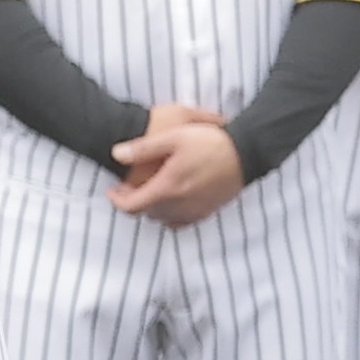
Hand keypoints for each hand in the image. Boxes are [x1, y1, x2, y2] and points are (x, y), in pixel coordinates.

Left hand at [109, 105, 248, 225]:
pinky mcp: (207, 212)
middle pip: (146, 213)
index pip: (133, 206)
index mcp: (168, 188)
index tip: (112, 190)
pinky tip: (171, 199)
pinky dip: (170, 214)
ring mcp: (194, 211)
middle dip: (134, 202)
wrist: (248, 154)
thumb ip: (143, 148)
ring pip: (162, 219)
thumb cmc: (211, 142)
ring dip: (151, 208)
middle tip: (128, 186)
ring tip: (149, 190)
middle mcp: (179, 206)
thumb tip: (116, 154)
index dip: (117, 201)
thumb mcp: (174, 137)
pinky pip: (181, 222)